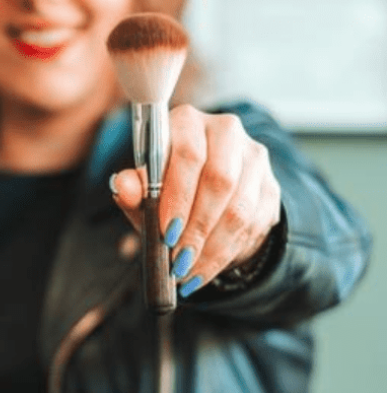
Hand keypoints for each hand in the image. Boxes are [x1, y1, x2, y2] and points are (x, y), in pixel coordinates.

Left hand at [111, 105, 281, 296]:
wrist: (204, 193)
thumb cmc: (167, 184)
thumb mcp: (144, 187)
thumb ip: (132, 186)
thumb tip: (123, 187)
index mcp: (188, 121)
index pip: (188, 153)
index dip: (177, 196)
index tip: (165, 232)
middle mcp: (225, 130)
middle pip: (220, 180)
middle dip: (196, 227)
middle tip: (178, 259)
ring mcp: (253, 157)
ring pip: (239, 207)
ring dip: (211, 247)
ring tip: (187, 271)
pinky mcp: (270, 185)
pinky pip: (253, 225)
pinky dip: (226, 253)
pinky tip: (204, 269)